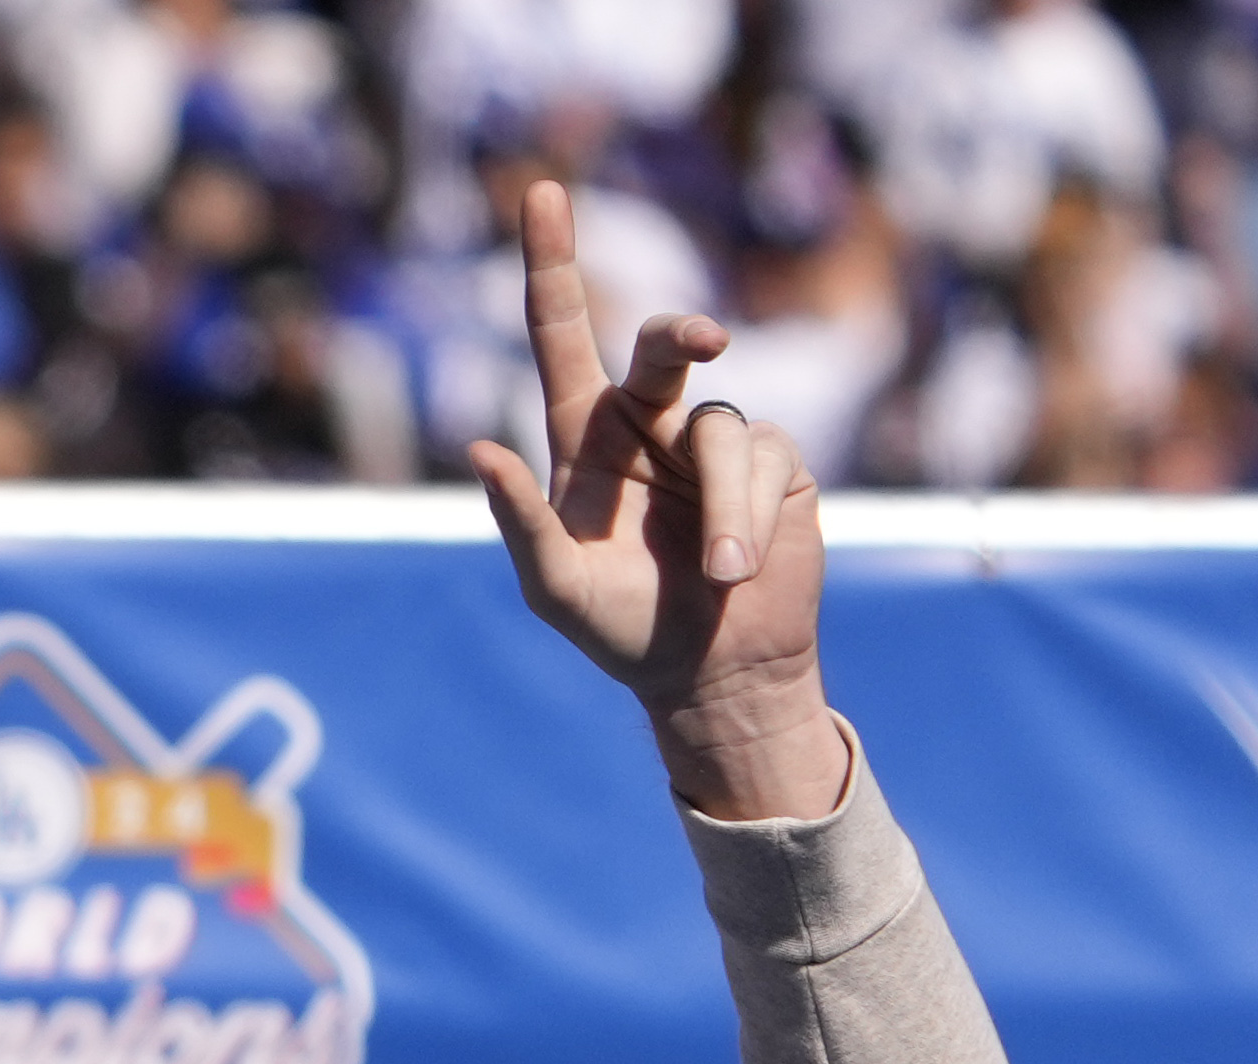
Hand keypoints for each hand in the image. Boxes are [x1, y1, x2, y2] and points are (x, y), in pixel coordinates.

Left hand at [468, 179, 840, 823]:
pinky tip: (742, 567)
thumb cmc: (623, 631)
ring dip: (724, 510)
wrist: (713, 676)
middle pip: (663, 345)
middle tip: (706, 342)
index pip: (561, 334)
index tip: (542, 193)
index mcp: (587, 438)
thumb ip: (520, 521)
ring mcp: (715, 442)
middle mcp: (651, 424)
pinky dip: (750, 518)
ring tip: (720, 575)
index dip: (551, 263)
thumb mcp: (557, 588)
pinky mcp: (776, 467)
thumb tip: (480, 451)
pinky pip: (767, 462)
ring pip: (725, 428)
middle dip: (683, 332)